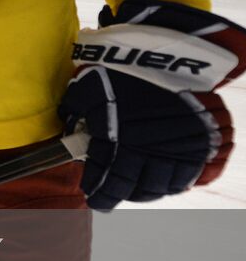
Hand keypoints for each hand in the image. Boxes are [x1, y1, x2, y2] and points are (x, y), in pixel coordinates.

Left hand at [58, 0, 245, 210]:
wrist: (171, 62)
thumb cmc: (124, 72)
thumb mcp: (88, 85)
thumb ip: (73, 106)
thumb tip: (65, 119)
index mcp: (113, 144)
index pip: (101, 180)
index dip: (95, 191)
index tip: (90, 195)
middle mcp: (141, 156)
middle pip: (127, 189)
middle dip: (114, 196)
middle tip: (107, 197)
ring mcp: (170, 156)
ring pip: (154, 189)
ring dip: (140, 193)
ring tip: (131, 190)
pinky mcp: (194, 152)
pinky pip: (180, 180)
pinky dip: (168, 186)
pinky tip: (158, 183)